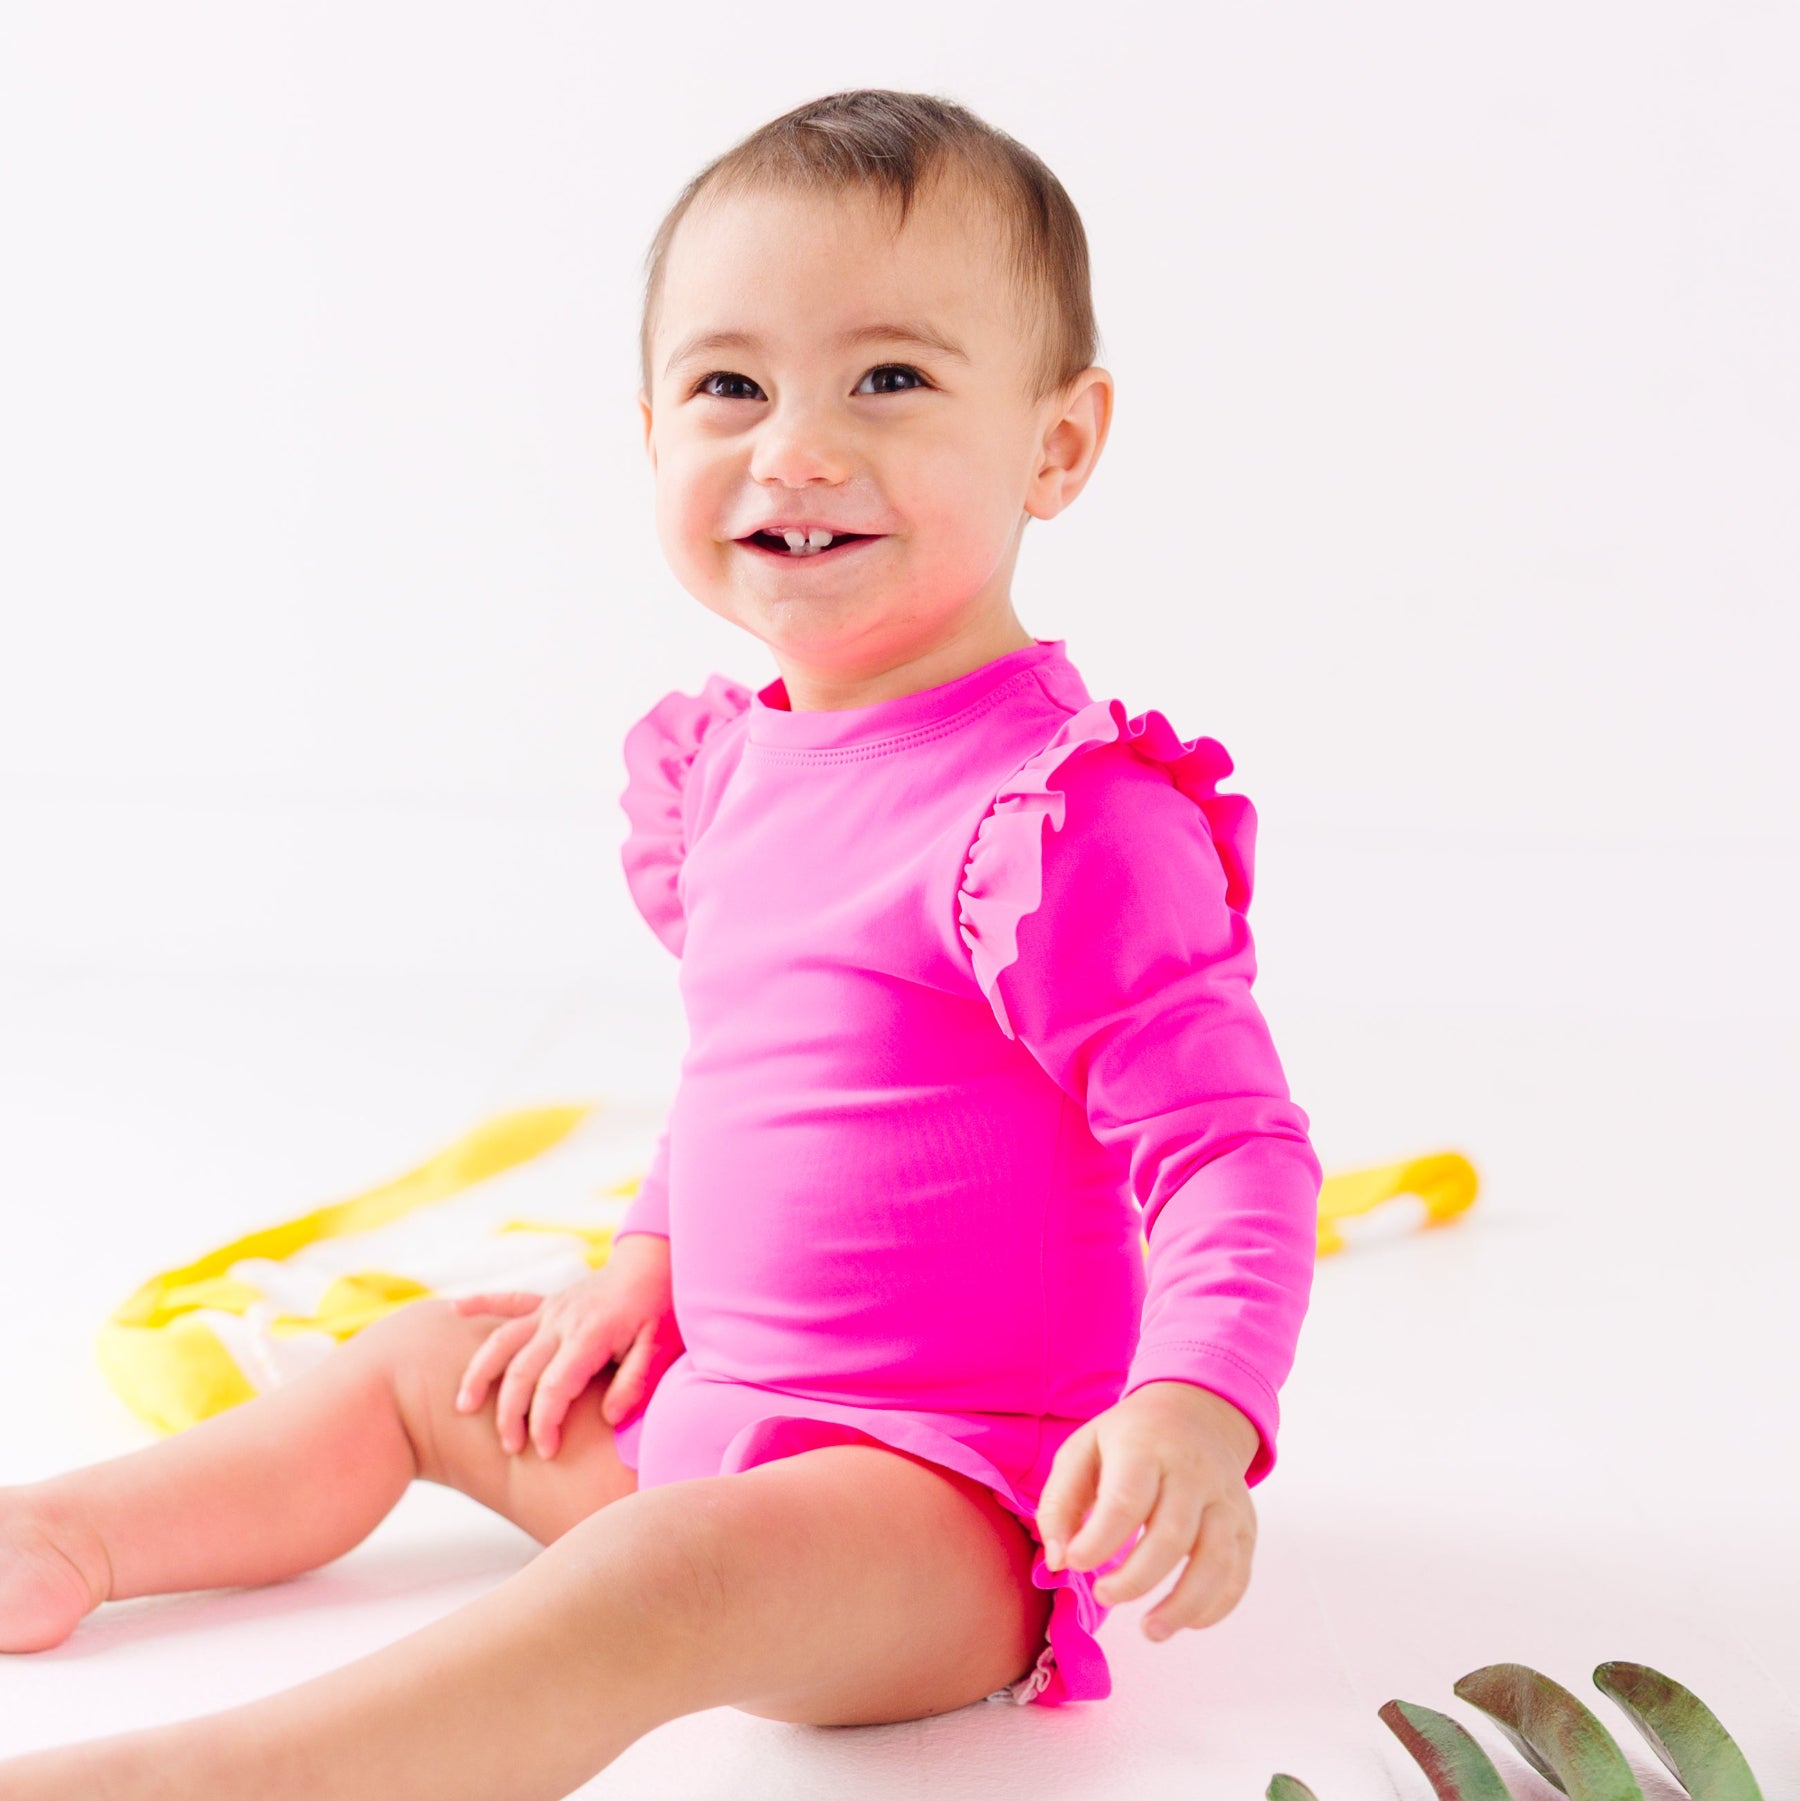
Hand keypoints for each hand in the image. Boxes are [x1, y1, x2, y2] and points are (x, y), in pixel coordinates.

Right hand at [450, 1233, 681, 1459]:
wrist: (656, 1264)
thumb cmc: (659, 1310)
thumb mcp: (659, 1347)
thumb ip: (635, 1382)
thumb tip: (610, 1417)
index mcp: (588, 1336)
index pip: (553, 1387)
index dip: (543, 1423)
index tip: (545, 1452)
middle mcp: (561, 1321)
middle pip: (520, 1370)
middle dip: (509, 1413)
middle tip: (510, 1446)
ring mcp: (551, 1309)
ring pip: (502, 1340)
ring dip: (480, 1373)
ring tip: (463, 1406)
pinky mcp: (548, 1301)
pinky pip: (508, 1299)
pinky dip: (480, 1302)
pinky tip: (453, 1310)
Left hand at [1035, 1380, 1260, 1641]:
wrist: (1195, 1411)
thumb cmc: (1128, 1440)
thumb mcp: (1082, 1450)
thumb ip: (1060, 1503)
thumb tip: (1059, 1561)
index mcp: (1144, 1447)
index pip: (1126, 1500)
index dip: (1100, 1540)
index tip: (1075, 1564)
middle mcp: (1192, 1472)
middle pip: (1171, 1536)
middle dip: (1135, 1579)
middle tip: (1104, 1595)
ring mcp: (1225, 1499)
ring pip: (1215, 1560)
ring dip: (1182, 1605)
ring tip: (1150, 1631)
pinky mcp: (1244, 1523)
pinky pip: (1239, 1573)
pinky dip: (1216, 1606)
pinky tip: (1186, 1621)